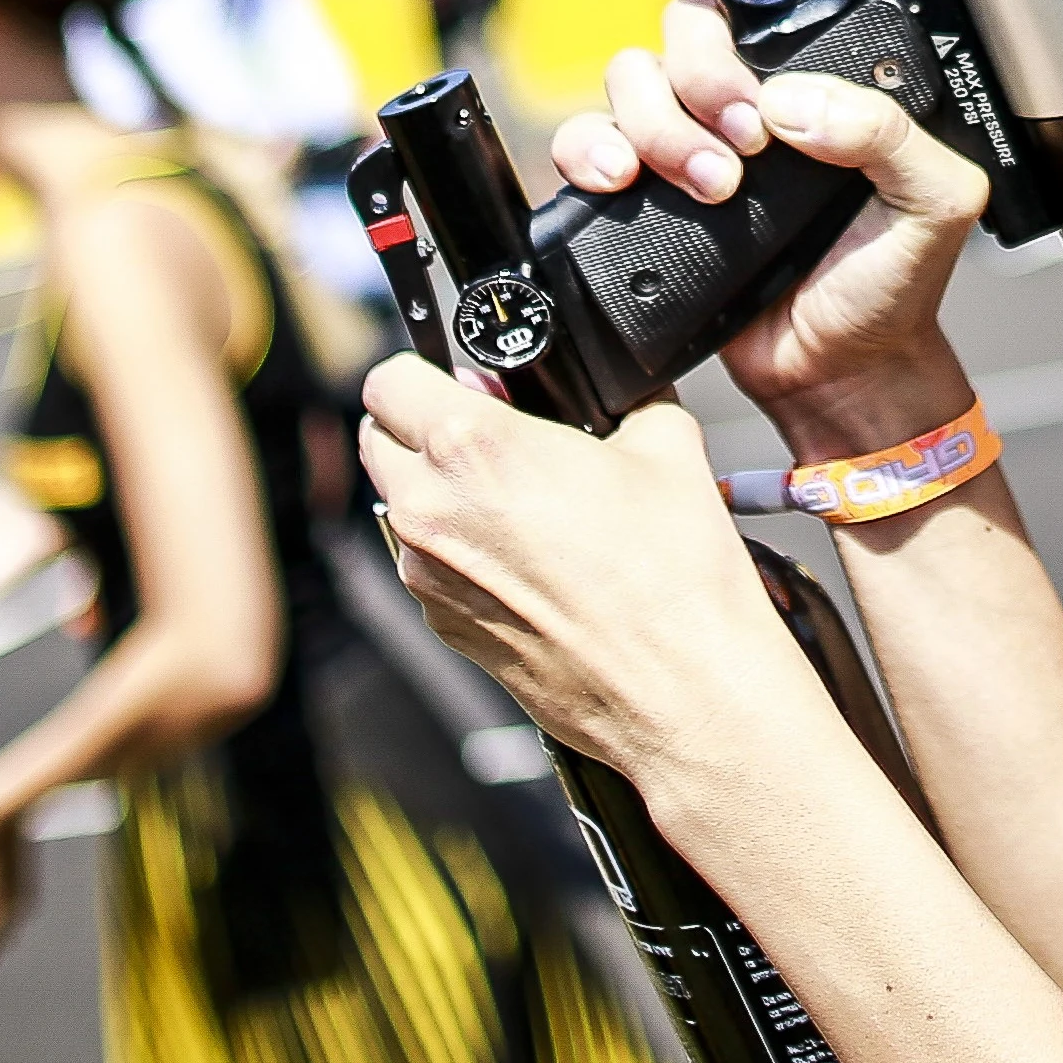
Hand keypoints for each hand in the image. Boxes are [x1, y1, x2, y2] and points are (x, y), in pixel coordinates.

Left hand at [356, 362, 816, 777]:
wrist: (683, 692)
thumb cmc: (674, 581)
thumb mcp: (667, 445)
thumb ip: (621, 401)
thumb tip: (611, 394)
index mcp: (472, 448)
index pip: (388, 380)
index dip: (427, 370)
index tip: (464, 381)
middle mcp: (432, 511)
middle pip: (378, 441)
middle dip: (422, 427)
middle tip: (492, 432)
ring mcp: (430, 577)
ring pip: (400, 506)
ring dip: (439, 490)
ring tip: (520, 500)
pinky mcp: (445, 627)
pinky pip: (428, 566)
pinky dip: (460, 551)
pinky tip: (530, 559)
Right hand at [544, 0, 988, 452]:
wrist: (839, 372)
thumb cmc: (893, 284)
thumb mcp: (934, 203)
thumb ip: (886, 135)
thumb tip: (794, 103)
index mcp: (828, 78)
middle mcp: (755, 94)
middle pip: (691, 22)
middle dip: (707, 74)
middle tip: (749, 141)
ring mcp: (695, 137)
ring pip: (633, 73)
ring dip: (660, 125)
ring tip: (711, 187)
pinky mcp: (648, 188)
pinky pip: (588, 139)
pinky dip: (592, 149)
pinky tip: (626, 181)